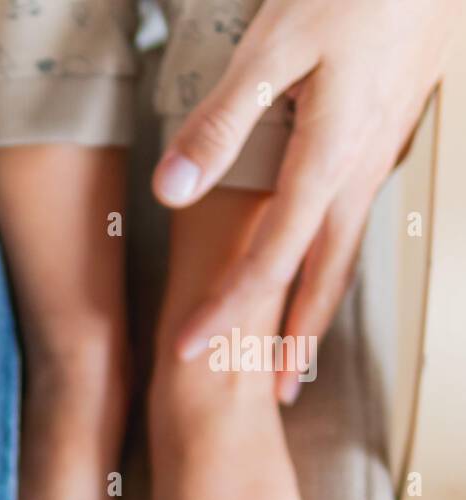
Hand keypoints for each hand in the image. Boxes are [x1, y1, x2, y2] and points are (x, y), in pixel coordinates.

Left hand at [151, 0, 462, 401]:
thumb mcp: (274, 47)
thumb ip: (221, 123)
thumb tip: (172, 191)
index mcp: (327, 159)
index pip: (269, 258)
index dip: (228, 310)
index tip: (191, 352)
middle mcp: (359, 171)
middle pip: (322, 276)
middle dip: (293, 340)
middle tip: (272, 394)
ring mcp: (379, 157)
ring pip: (345, 252)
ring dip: (319, 309)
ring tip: (299, 354)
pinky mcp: (385, 136)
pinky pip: (354, 220)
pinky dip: (333, 262)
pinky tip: (321, 266)